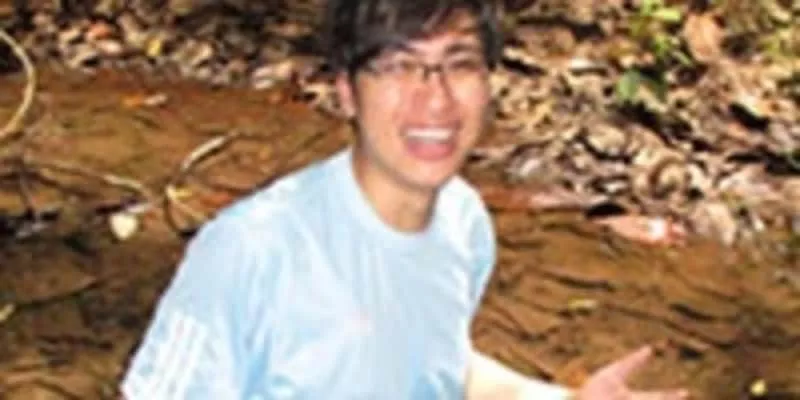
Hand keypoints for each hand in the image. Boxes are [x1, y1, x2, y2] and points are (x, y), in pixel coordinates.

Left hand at [574, 346, 688, 399]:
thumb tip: (650, 349)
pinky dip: (630, 389)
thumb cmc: (594, 389)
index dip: (671, 395)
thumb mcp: (615, 373)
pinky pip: (630, 392)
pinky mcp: (611, 396)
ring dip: (660, 395)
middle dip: (667, 398)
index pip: (656, 397)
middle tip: (685, 394)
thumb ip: (633, 362)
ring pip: (643, 399)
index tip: (686, 392)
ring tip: (661, 391)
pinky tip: (625, 395)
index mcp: (632, 398)